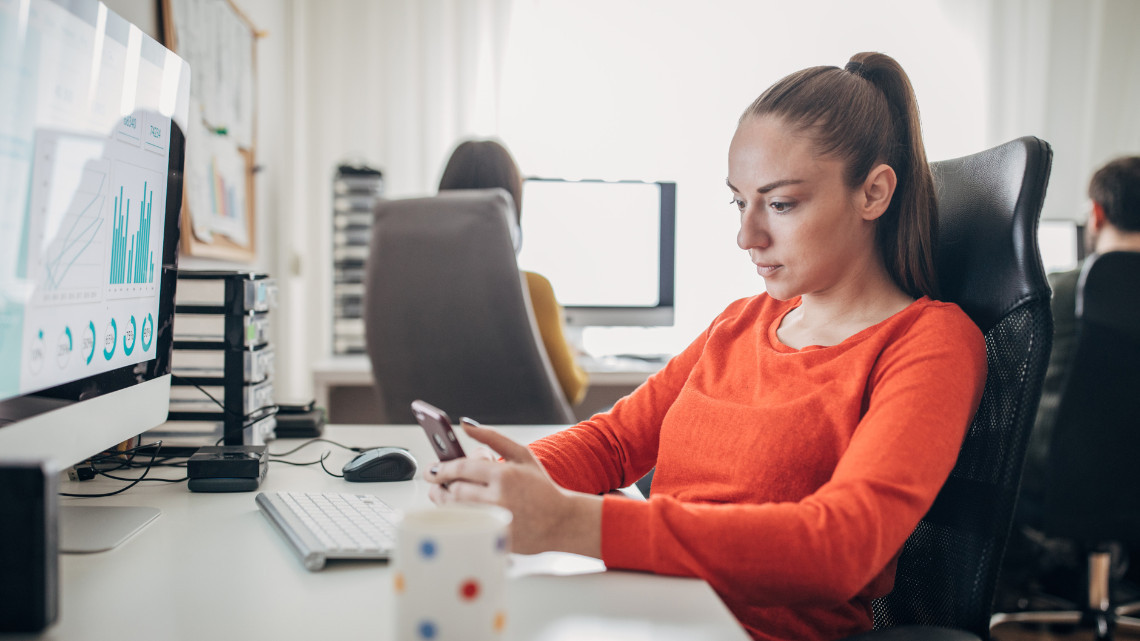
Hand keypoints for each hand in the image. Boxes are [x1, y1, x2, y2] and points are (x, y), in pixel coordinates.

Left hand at [424, 420, 601, 556]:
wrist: (562, 521)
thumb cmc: (541, 487)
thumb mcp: (522, 454)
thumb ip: (492, 438)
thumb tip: (464, 424)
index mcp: (504, 475)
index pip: (461, 468)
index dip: (441, 468)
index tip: (431, 469)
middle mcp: (499, 499)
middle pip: (454, 491)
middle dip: (440, 486)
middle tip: (435, 482)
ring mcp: (496, 522)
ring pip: (455, 511)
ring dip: (444, 501)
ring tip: (443, 494)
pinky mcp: (494, 539)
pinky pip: (465, 527)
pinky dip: (456, 519)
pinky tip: (458, 511)